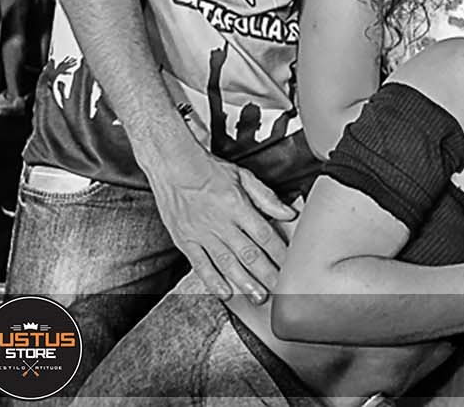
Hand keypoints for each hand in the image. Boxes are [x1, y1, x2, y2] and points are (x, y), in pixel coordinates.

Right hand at [147, 152, 296, 303]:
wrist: (173, 166)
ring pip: (227, 263)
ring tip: (258, 297)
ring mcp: (202, 234)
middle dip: (266, 274)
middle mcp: (220, 222)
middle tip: (280, 290)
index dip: (279, 253)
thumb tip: (288, 213)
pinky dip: (213, 281)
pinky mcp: (185, 240)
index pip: (264, 235)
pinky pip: (201, 265)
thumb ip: (266, 197)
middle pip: (248, 253)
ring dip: (244, 283)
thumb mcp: (243, 176)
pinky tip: (225, 293)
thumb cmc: (209, 169)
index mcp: (237, 205)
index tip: (290, 266)